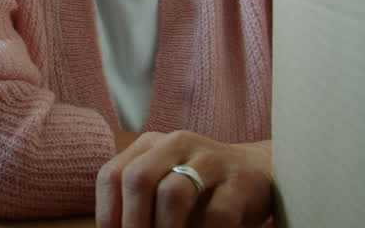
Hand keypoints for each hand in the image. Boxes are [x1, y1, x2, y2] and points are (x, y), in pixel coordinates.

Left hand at [95, 131, 272, 227]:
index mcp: (150, 145)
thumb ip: (139, 204)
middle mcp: (176, 144)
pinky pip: (217, 214)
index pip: (112, 175)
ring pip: (173, 194)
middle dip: (133, 223)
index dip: (107, 213)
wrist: (256, 173)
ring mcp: (211, 159)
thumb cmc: (199, 190)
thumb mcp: (163, 185)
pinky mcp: (241, 182)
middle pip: (138, 179)